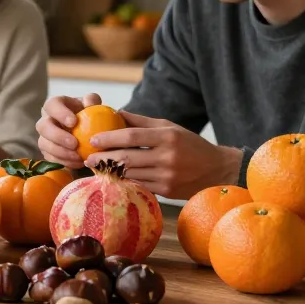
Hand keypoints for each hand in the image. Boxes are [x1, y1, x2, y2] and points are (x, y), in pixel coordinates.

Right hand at [35, 93, 103, 168]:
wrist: (89, 131)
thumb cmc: (89, 114)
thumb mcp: (92, 104)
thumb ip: (92, 100)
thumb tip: (89, 103)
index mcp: (55, 105)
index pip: (51, 105)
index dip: (59, 113)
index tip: (73, 122)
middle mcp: (46, 120)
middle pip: (43, 126)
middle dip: (57, 136)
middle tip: (74, 143)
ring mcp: (45, 137)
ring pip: (44, 144)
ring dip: (60, 152)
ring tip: (78, 156)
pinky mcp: (47, 152)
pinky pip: (50, 158)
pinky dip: (64, 161)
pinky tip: (78, 162)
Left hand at [83, 111, 242, 198]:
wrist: (216, 170)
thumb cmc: (189, 144)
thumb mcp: (169, 127)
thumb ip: (141, 122)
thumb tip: (115, 113)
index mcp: (167, 136)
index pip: (131, 136)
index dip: (109, 138)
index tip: (93, 139)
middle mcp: (167, 156)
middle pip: (127, 158)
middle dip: (104, 158)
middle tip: (88, 157)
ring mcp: (167, 176)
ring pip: (130, 174)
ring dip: (110, 171)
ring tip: (96, 167)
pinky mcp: (167, 191)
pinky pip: (139, 185)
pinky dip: (124, 181)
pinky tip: (113, 178)